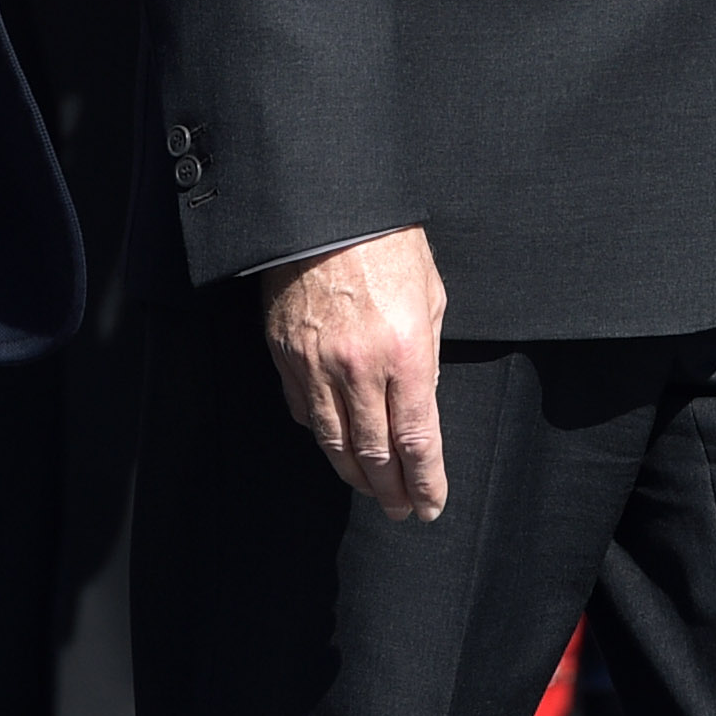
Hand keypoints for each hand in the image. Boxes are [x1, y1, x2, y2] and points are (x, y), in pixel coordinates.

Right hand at [262, 225, 448, 523]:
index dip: (425, 480)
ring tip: (372, 491)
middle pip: (374, 453)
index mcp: (405, 352)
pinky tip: (335, 444)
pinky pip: (302, 410)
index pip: (416, 439)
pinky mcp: (285, 354)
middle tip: (402, 509)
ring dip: (355, 475)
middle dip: (392, 490)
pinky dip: (321, 434)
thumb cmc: (388, 243)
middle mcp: (359, 368)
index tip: (430, 503)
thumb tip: (419, 401)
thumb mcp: (429, 296)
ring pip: (333, 441)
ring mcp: (316, 364)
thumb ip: (425, 354)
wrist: (326, 207)